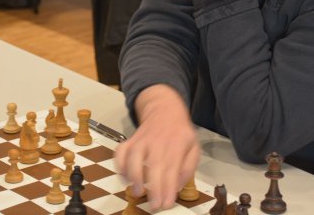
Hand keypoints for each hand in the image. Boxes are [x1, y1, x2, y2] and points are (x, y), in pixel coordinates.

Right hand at [115, 85, 199, 210]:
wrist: (165, 109)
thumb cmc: (180, 133)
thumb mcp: (194, 147)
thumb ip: (188, 168)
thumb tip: (177, 187)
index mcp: (177, 143)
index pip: (172, 167)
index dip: (168, 187)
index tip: (166, 203)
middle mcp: (158, 140)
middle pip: (154, 165)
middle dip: (154, 188)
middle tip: (155, 206)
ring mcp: (142, 139)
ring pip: (135, 155)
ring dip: (134, 175)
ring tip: (138, 192)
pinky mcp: (131, 139)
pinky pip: (121, 151)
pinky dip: (120, 164)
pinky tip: (125, 177)